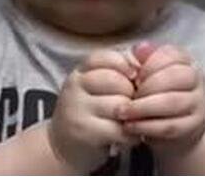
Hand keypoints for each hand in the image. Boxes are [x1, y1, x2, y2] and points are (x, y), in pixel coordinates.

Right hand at [48, 49, 140, 171]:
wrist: (61, 147)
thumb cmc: (88, 113)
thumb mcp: (95, 87)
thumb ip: (116, 71)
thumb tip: (143, 62)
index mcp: (80, 72)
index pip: (106, 57)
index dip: (125, 65)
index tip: (134, 77)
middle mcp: (75, 86)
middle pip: (116, 80)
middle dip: (132, 94)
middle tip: (132, 105)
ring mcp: (78, 109)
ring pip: (119, 105)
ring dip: (133, 116)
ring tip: (131, 122)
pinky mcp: (86, 133)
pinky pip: (119, 129)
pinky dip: (131, 135)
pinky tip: (128, 136)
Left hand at [119, 43, 204, 158]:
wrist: (179, 127)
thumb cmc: (159, 93)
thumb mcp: (153, 73)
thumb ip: (145, 59)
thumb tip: (138, 49)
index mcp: (185, 60)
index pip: (170, 55)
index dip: (148, 66)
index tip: (132, 77)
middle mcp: (196, 78)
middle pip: (173, 77)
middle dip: (145, 87)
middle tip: (125, 96)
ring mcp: (198, 103)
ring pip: (171, 103)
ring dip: (142, 108)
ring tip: (122, 112)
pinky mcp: (193, 126)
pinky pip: (169, 126)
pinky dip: (146, 126)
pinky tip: (130, 125)